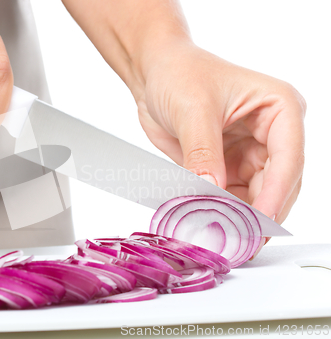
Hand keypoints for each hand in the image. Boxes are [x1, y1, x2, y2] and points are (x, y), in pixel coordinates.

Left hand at [135, 42, 304, 254]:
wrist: (155, 74)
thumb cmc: (180, 74)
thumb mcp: (192, 110)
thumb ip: (203, 153)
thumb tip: (211, 192)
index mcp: (279, 108)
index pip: (288, 158)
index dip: (276, 193)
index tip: (260, 222)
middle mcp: (272, 134)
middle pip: (278, 184)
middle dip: (259, 213)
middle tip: (242, 241)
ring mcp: (251, 153)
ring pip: (256, 196)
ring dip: (240, 218)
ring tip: (225, 240)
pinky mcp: (229, 167)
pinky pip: (232, 197)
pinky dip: (223, 213)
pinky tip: (211, 225)